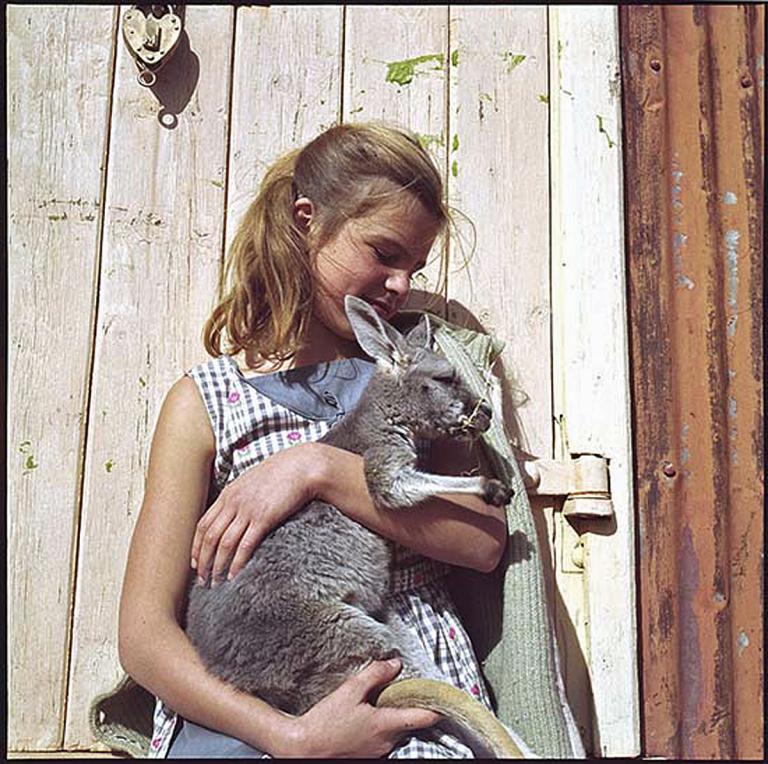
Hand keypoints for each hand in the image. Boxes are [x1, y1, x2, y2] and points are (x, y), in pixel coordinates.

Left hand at [191, 443, 322, 583]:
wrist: (303, 466)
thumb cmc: (282, 473)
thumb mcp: (252, 481)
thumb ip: (239, 497)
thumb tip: (233, 514)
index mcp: (228, 493)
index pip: (203, 524)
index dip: (196, 546)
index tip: (195, 563)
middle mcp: (234, 502)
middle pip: (209, 537)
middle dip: (203, 561)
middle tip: (202, 580)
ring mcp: (248, 510)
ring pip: (224, 544)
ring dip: (217, 566)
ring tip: (216, 582)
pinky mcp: (264, 518)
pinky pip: (245, 545)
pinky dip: (237, 563)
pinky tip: (234, 575)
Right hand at [283, 659, 440, 757]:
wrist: (303, 748)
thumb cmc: (325, 722)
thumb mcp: (350, 690)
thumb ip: (375, 675)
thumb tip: (395, 664)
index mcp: (386, 725)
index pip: (423, 717)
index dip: (436, 707)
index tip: (444, 697)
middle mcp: (387, 743)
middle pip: (409, 724)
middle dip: (409, 708)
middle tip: (404, 690)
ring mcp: (378, 753)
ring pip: (396, 732)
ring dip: (394, 718)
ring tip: (381, 701)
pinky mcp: (367, 757)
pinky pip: (383, 741)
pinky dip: (381, 728)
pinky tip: (367, 717)